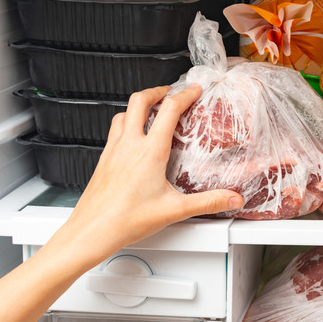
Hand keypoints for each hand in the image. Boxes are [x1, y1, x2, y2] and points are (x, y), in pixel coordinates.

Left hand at [51, 84, 243, 268]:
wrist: (92, 231)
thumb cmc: (125, 220)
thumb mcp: (174, 210)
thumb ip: (208, 202)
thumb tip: (231, 199)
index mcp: (149, 152)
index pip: (169, 110)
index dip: (185, 95)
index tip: (194, 91)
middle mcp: (129, 145)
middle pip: (139, 100)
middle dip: (157, 91)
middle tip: (169, 92)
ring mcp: (113, 151)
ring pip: (123, 113)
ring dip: (138, 106)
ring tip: (151, 110)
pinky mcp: (103, 160)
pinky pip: (114, 131)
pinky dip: (126, 124)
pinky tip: (132, 138)